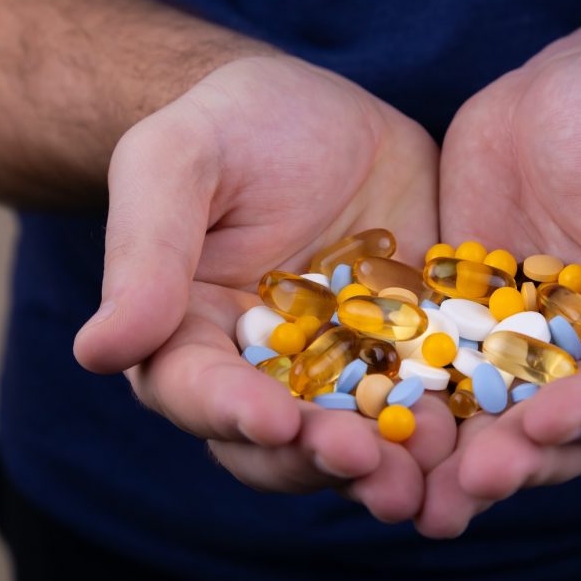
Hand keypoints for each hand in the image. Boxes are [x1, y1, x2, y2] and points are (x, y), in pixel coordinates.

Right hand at [73, 56, 454, 521]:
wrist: (315, 112)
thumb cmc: (229, 127)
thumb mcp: (175, 162)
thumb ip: (144, 253)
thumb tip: (97, 352)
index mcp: (195, 339)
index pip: (201, 392)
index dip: (233, 414)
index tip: (272, 421)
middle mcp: (268, 371)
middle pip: (286, 438)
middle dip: (325, 458)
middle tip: (369, 466)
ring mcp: (345, 364)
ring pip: (363, 430)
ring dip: (395, 462)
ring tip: (432, 469)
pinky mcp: (409, 345)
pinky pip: (431, 388)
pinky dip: (454, 413)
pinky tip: (482, 422)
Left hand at [418, 38, 580, 535]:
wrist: (572, 87)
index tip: (551, 421)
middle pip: (566, 430)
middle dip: (521, 457)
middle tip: (471, 481)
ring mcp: (524, 345)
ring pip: (496, 415)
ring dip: (459, 458)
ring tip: (419, 493)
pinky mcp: (464, 324)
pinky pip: (438, 367)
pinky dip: (411, 399)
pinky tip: (371, 425)